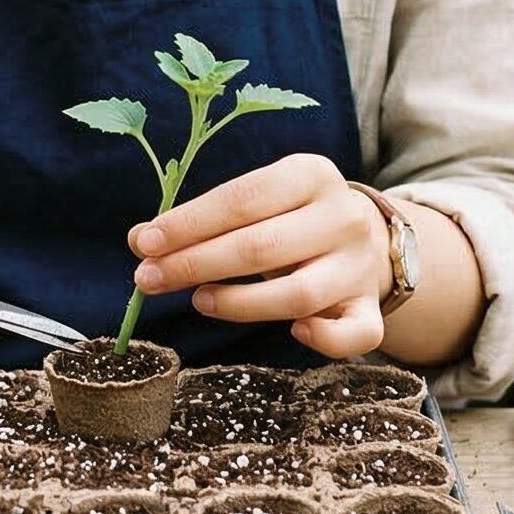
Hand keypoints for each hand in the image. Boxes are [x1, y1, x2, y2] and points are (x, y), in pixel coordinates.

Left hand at [126, 153, 391, 360]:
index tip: (144, 243)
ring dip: (238, 303)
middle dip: (195, 264)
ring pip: (299, 294)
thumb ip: (207, 218)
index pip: (242, 197)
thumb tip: (141, 240)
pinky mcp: (371, 309)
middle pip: (261, 247)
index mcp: (311, 174)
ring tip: (198, 301)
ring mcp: (360, 266)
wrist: (370, 239)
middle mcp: (341, 217)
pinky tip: (293, 333)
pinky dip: (325, 339)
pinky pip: (356, 335)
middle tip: (148, 279)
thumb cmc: (293, 217)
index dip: (189, 223)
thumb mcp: (259, 200)